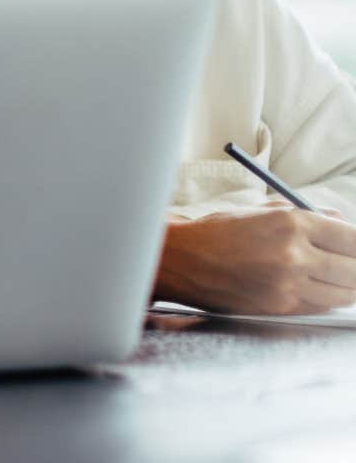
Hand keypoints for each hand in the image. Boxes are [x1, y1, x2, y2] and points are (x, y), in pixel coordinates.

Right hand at [156, 203, 355, 313]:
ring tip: (343, 277)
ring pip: (344, 293)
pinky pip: (321, 306)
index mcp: (290, 223)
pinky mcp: (279, 307)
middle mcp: (293, 254)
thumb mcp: (260, 211)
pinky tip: (322, 289)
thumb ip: (305, 215)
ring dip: (349, 286)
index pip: (353, 238)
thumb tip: (341, 222)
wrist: (180, 261)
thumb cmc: (216, 232)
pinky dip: (328, 299)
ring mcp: (288, 284)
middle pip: (355, 268)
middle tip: (353, 264)